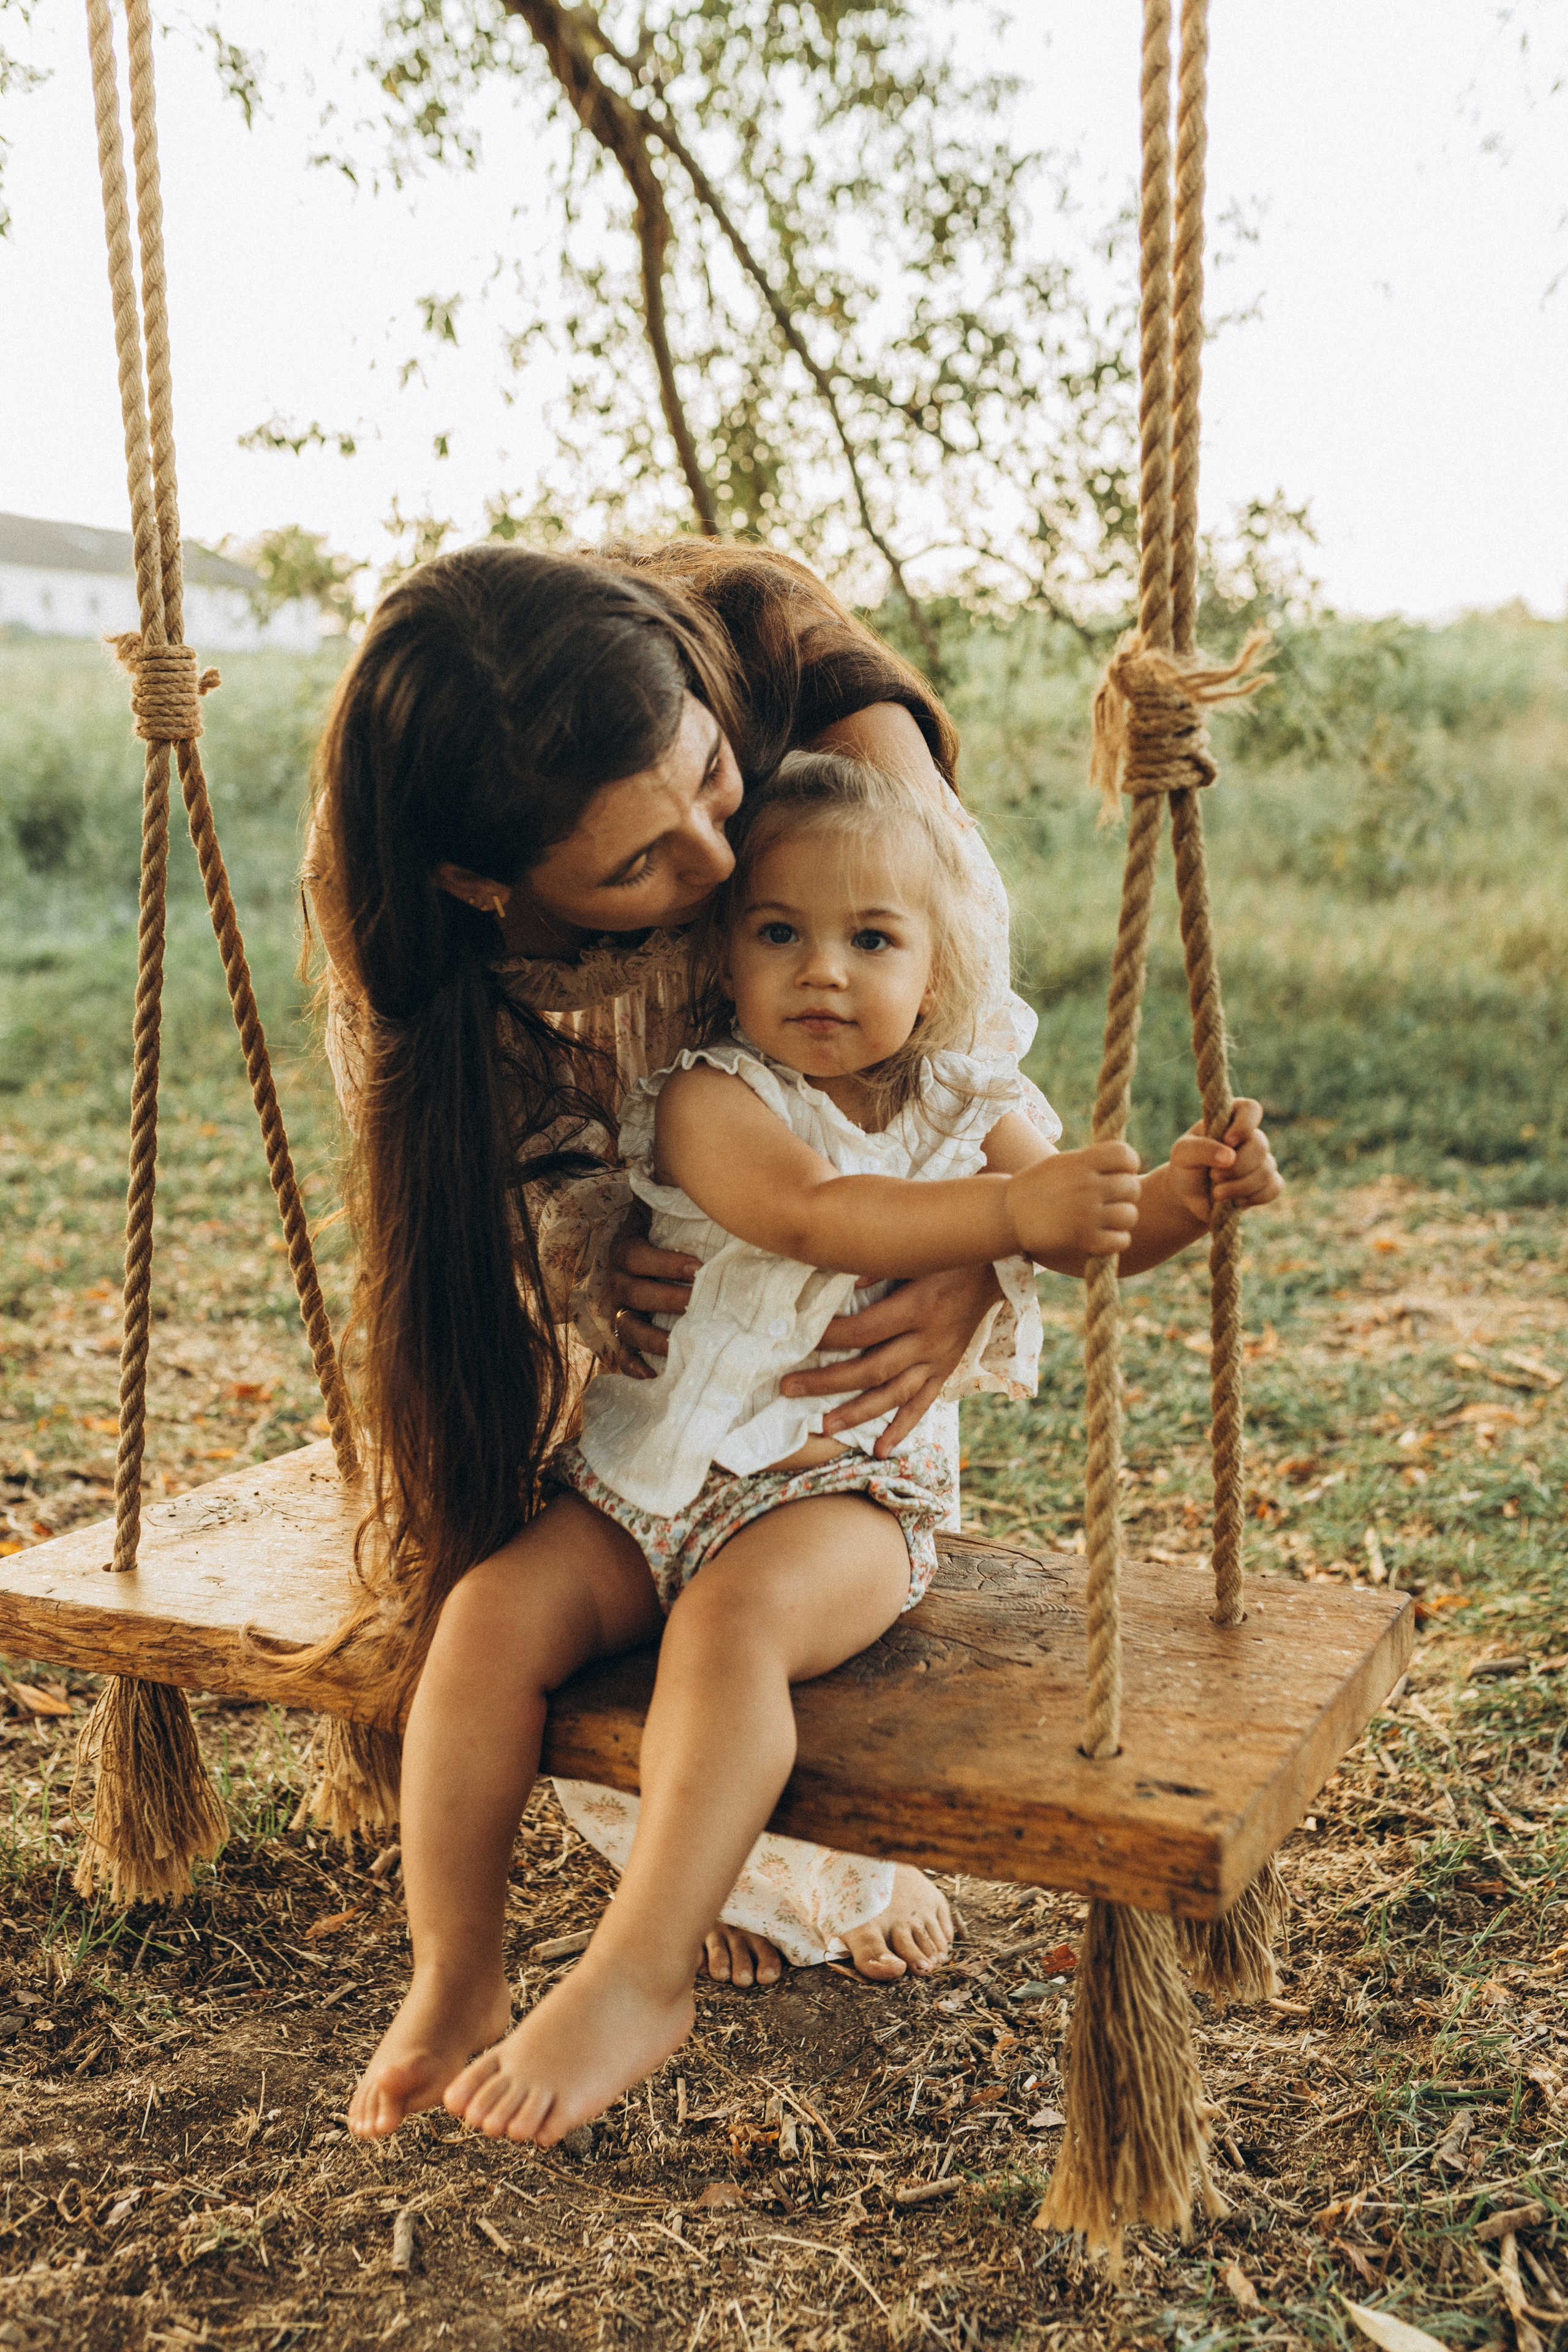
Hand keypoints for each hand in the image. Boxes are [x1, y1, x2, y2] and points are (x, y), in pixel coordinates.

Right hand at [601, 1202, 697, 1363]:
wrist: (632, 1242)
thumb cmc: (661, 1230)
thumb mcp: (661, 1212)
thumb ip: (677, 1204)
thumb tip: (715, 1186)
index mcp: (623, 1247)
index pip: (636, 1255)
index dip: (665, 1262)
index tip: (698, 1267)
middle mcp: (615, 1279)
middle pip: (635, 1292)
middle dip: (667, 1299)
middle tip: (697, 1304)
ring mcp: (615, 1308)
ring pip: (628, 1324)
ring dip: (653, 1337)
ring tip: (679, 1345)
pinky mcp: (619, 1331)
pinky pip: (620, 1352)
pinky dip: (632, 1365)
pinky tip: (651, 1375)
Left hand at [780, 1262, 1003, 1455]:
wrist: (997, 1270)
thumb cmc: (949, 1254)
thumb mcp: (917, 1253)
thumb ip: (880, 1267)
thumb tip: (845, 1285)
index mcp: (918, 1308)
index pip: (865, 1330)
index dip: (830, 1338)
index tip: (799, 1341)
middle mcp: (928, 1341)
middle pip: (872, 1369)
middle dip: (827, 1381)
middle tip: (789, 1388)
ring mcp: (938, 1360)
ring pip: (894, 1394)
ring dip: (858, 1412)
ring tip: (825, 1426)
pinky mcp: (945, 1370)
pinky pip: (922, 1404)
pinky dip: (902, 1428)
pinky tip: (880, 1448)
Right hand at [1005, 1142, 1141, 1263]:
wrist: (1007, 1213)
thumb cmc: (1039, 1186)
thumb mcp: (1062, 1163)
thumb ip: (1093, 1162)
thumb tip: (1129, 1164)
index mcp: (1080, 1163)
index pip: (1125, 1155)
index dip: (1129, 1164)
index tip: (1119, 1172)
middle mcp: (1085, 1186)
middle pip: (1132, 1187)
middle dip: (1126, 1194)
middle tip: (1111, 1200)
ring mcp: (1085, 1214)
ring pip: (1130, 1215)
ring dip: (1123, 1219)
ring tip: (1109, 1219)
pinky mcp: (1082, 1239)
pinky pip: (1121, 1241)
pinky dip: (1117, 1240)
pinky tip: (1105, 1236)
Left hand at [1167, 1100, 1282, 1226]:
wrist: (1189, 1197)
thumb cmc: (1185, 1167)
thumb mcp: (1182, 1153)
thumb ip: (1201, 1149)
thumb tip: (1230, 1157)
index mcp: (1230, 1119)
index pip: (1250, 1109)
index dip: (1244, 1125)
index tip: (1228, 1141)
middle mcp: (1250, 1137)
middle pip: (1260, 1145)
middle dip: (1236, 1167)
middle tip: (1213, 1176)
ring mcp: (1261, 1160)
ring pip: (1266, 1170)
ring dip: (1240, 1186)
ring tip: (1217, 1193)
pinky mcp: (1267, 1182)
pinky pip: (1273, 1188)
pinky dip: (1252, 1198)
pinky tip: (1235, 1201)